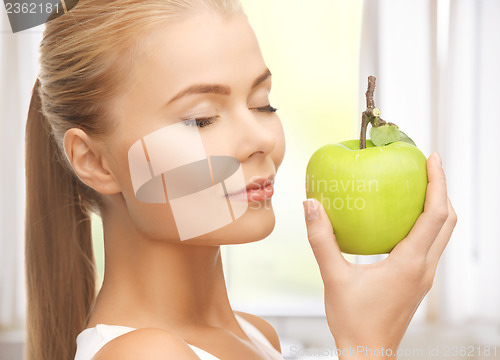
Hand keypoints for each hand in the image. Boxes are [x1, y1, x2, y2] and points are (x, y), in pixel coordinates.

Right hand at [303, 152, 456, 358]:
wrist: (368, 353)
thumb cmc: (353, 320)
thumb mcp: (333, 278)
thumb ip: (322, 240)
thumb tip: (311, 205)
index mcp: (410, 263)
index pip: (435, 215)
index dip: (437, 183)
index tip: (432, 158)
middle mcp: (424, 268)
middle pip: (448, 221)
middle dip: (443, 190)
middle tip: (428, 166)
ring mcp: (423, 276)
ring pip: (442, 234)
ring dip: (437, 207)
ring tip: (418, 186)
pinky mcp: (417, 281)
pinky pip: (430, 245)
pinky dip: (425, 224)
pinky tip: (401, 219)